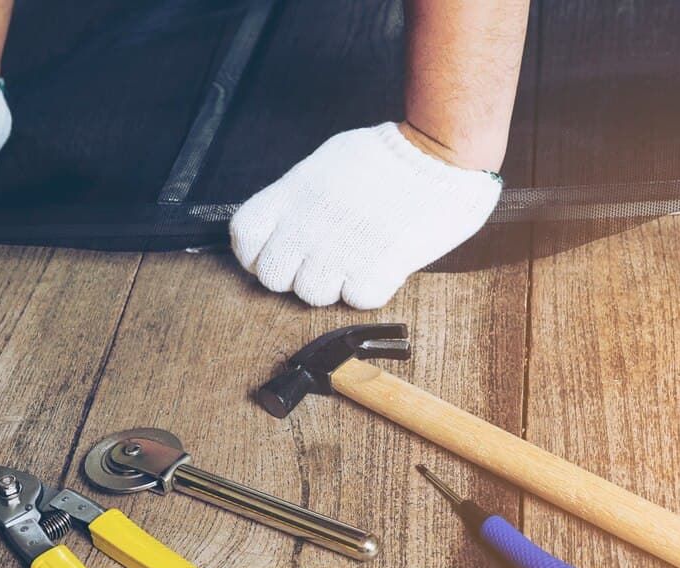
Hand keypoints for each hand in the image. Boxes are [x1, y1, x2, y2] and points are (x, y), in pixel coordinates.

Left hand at [229, 122, 501, 309]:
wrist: (435, 156)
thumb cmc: (386, 156)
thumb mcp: (326, 163)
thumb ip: (300, 197)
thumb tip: (288, 222)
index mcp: (291, 196)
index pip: (245, 239)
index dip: (257, 253)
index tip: (277, 252)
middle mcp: (306, 228)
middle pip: (273, 278)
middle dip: (295, 274)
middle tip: (323, 259)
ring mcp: (336, 253)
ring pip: (313, 295)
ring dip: (335, 284)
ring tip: (357, 259)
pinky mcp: (372, 273)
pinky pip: (356, 301)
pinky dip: (370, 289)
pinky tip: (382, 264)